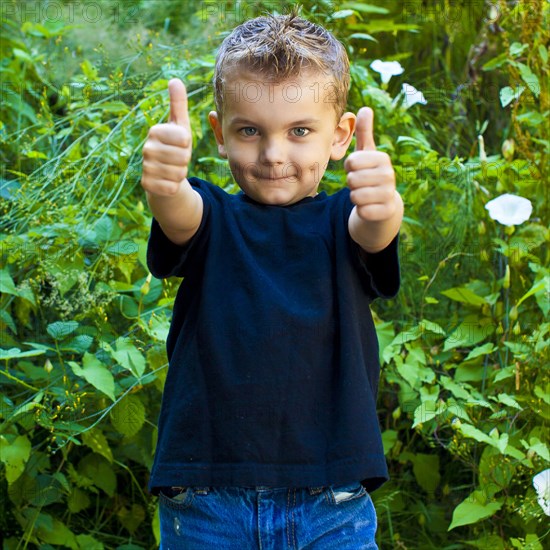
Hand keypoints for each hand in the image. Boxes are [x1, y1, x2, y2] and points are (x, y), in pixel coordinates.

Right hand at [141, 78, 192, 195]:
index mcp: (155, 131)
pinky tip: (167, 181)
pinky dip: (174, 186)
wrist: (163, 175)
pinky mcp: (147, 185)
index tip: (180, 145)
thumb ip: (178, 103)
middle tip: (176, 159)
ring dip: (180, 173)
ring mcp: (145, 167)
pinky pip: (172, 187)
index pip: (184, 139)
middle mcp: (147, 148)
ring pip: (179, 173)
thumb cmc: (175, 147)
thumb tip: (175, 79)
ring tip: (172, 169)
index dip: (187, 145)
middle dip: (185, 160)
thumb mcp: (179, 125)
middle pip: (183, 158)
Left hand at [344, 107, 397, 221]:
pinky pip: (362, 211)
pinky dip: (361, 211)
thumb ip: (364, 133)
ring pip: (355, 196)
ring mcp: (389, 194)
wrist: (384, 205)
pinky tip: (369, 207)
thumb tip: (365, 108)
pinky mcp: (386, 212)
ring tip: (364, 194)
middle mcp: (389, 175)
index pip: (351, 162)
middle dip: (351, 184)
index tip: (357, 170)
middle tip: (361, 184)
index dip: (349, 168)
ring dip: (355, 197)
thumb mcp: (367, 154)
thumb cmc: (370, 175)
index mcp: (383, 158)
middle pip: (352, 179)